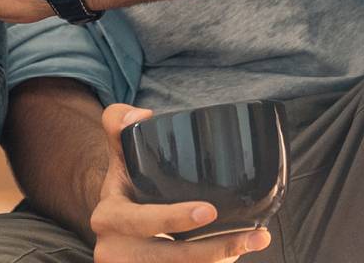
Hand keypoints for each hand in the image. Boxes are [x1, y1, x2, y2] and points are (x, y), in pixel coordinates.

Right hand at [91, 104, 272, 262]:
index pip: (141, 221)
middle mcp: (113, 250)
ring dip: (219, 261)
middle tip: (250, 237)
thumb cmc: (127, 189)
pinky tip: (237, 255)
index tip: (209, 212)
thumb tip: (140, 114)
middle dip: (209, 251)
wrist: (116, 229)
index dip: (172, 220)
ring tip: (255, 243)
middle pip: (167, 258)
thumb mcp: (118, 157)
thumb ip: (119, 125)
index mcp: (108, 218)